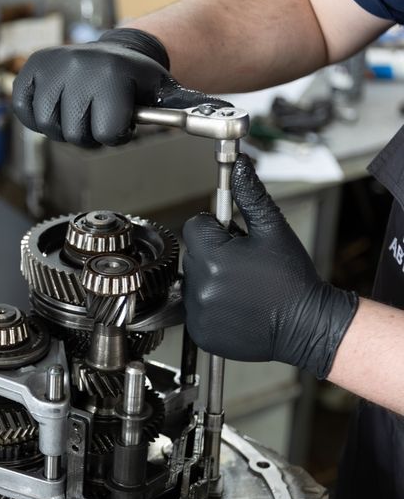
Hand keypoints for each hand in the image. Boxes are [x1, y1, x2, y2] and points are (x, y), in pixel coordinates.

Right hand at [12, 28, 226, 146]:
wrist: (116, 54)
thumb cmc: (140, 81)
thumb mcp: (168, 97)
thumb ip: (194, 113)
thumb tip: (230, 123)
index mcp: (111, 72)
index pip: (103, 133)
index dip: (116, 133)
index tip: (122, 120)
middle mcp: (77, 66)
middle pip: (74, 135)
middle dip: (90, 133)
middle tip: (102, 114)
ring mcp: (50, 68)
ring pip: (48, 127)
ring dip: (65, 126)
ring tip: (82, 108)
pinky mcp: (30, 71)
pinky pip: (25, 112)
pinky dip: (39, 114)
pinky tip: (60, 103)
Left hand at [183, 154, 358, 377]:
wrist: (306, 325)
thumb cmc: (292, 279)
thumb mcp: (273, 230)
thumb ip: (251, 196)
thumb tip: (240, 167)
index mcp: (213, 256)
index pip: (194, 226)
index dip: (216, 229)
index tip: (235, 239)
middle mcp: (199, 285)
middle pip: (193, 253)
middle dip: (214, 253)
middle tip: (244, 265)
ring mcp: (197, 312)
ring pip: (192, 280)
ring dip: (210, 279)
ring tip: (242, 287)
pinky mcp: (199, 332)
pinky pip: (194, 309)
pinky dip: (210, 305)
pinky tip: (236, 306)